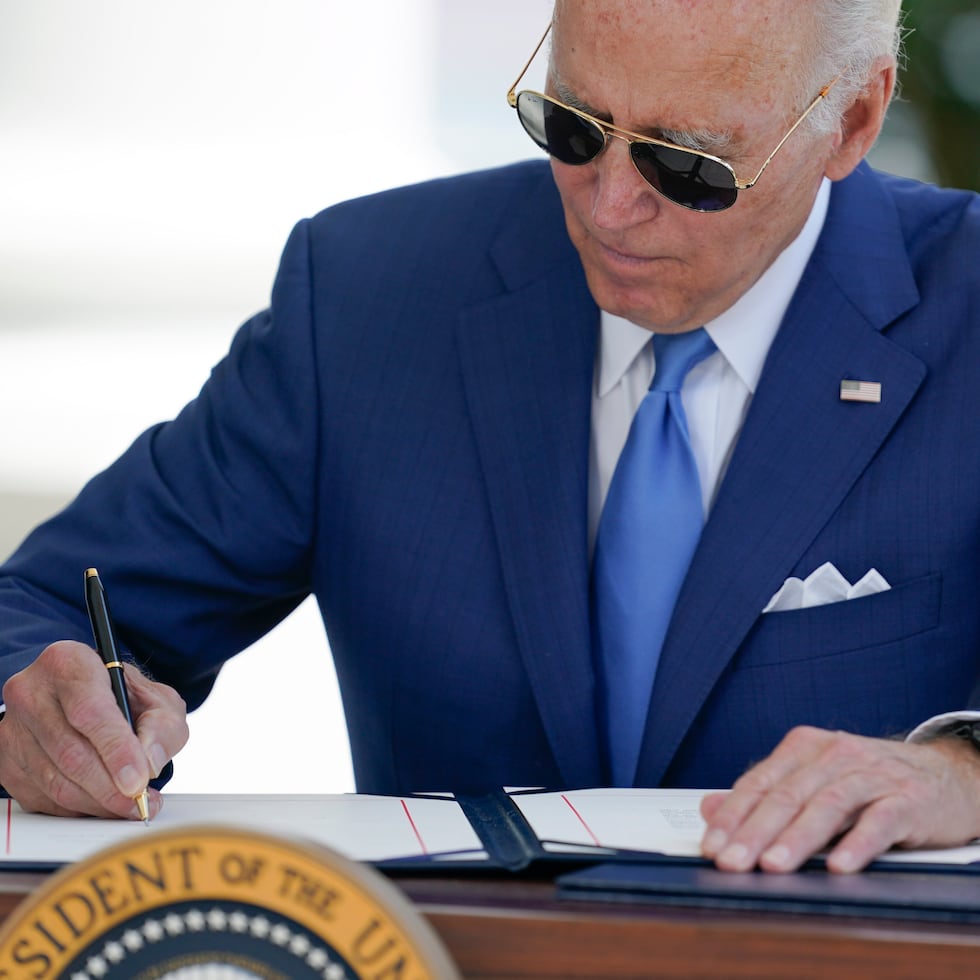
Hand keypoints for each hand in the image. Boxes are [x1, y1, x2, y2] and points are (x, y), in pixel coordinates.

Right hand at [0, 640, 187, 817]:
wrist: (90, 700)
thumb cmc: (124, 697)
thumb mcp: (158, 700)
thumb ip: (162, 727)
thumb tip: (149, 763)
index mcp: (69, 663)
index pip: (90, 710)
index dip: (115, 749)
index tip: (138, 779)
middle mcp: (32, 692)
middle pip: (71, 751)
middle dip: (110, 787)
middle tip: (140, 802)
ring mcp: (13, 728)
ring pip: (55, 780)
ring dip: (96, 803)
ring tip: (130, 806)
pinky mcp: (6, 762)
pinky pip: (42, 797)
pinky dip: (77, 808)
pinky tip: (102, 804)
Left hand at [700, 725, 979, 872]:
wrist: (946, 774)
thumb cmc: (870, 781)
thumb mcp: (814, 781)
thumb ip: (765, 795)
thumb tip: (709, 808)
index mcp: (805, 747)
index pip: (759, 782)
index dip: (732, 815)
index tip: (711, 846)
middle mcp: (835, 754)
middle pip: (787, 795)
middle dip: (755, 832)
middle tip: (732, 863)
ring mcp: (873, 774)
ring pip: (827, 805)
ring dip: (797, 839)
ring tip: (774, 866)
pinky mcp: (909, 798)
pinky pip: (880, 820)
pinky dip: (858, 843)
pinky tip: (839, 866)